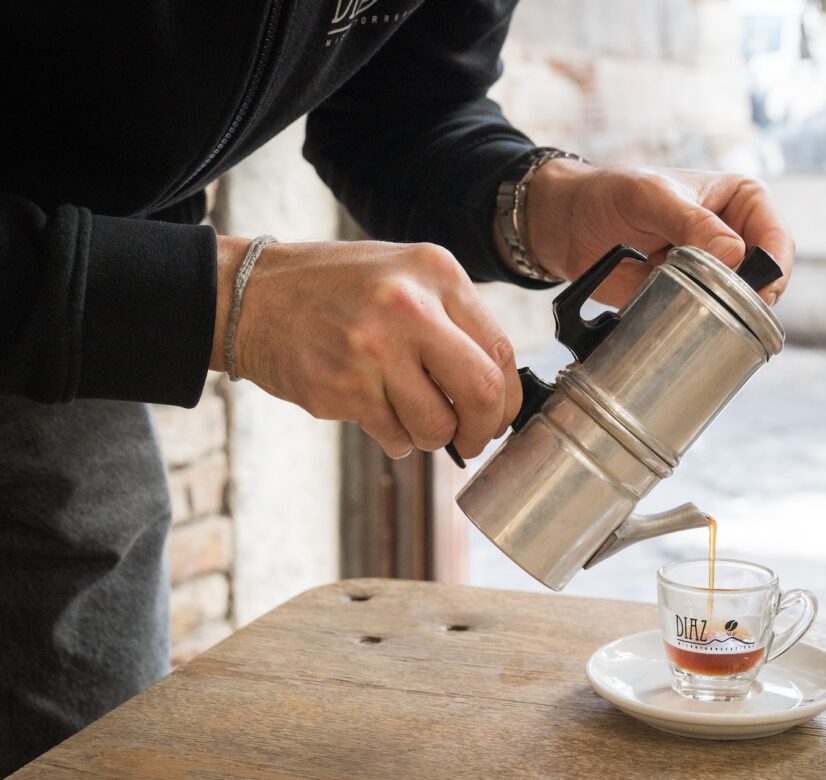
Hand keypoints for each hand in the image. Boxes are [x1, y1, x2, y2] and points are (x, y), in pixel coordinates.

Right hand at [212, 237, 521, 459]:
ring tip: (410, 418)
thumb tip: (499, 391)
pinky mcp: (342, 389)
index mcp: (436, 273)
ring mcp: (373, 350)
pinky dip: (395, 440)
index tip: (497, 414)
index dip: (507, 398)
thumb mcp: (404, 276)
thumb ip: (453, 321)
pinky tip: (375, 413)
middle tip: (471, 438)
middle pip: (482, 393)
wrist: (250, 296)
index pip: (501, 351)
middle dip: (483, 429)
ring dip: (431, 439)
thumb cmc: (336, 290)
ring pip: (436, 427)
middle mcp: (410, 307)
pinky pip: (394, 438)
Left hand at [523, 160, 793, 306]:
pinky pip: (710, 317)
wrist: (571, 226)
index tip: (753, 289)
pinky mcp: (692, 297)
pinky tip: (683, 320)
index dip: (772, 269)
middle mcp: (736, 237)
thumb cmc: (612, 195)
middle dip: (749, 296)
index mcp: (742, 201)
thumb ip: (692, 223)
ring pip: (741, 302)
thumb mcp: (651, 198)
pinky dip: (702, 323)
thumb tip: (734, 254)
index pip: (776, 239)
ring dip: (723, 311)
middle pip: (766, 278)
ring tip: (692, 306)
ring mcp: (715, 271)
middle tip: (719, 304)